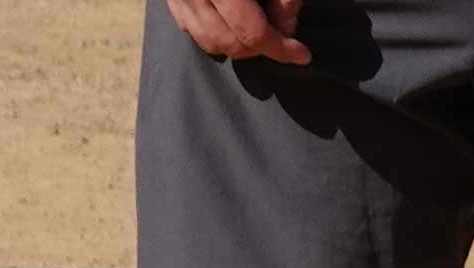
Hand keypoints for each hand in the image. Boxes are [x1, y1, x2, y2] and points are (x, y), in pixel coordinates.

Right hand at [164, 0, 311, 64]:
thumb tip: (286, 30)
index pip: (252, 33)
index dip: (280, 49)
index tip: (302, 55)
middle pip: (230, 43)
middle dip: (260, 48)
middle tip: (283, 38)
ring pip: (208, 41)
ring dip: (239, 46)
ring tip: (261, 32)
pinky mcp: (170, 0)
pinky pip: (192, 29)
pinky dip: (216, 35)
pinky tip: (235, 25)